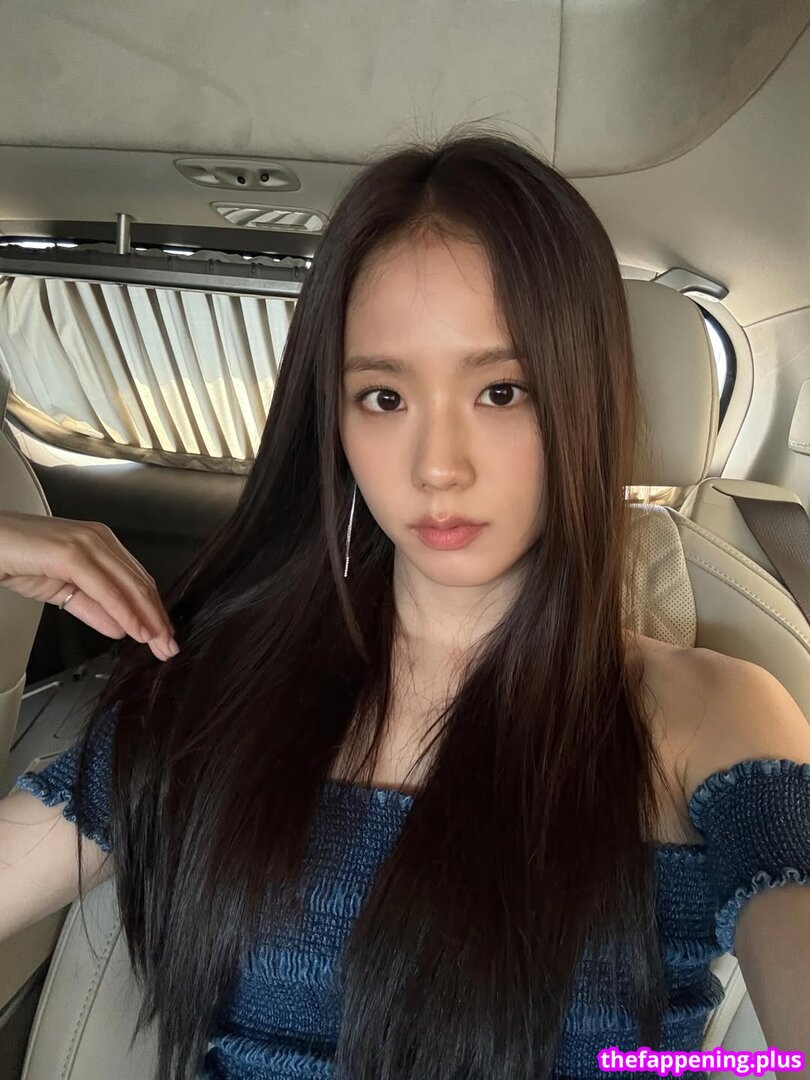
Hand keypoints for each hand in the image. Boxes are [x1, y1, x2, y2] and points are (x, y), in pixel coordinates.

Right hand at [0, 511, 178, 661]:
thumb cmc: (16, 559)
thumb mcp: (62, 590)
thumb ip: (93, 607)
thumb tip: (121, 627)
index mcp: (100, 542)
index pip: (137, 579)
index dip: (153, 610)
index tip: (163, 635)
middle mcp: (99, 538)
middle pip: (140, 583)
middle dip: (157, 619)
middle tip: (168, 646)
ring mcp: (87, 543)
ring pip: (129, 587)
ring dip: (147, 619)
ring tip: (158, 644)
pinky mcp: (72, 553)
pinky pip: (106, 590)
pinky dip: (125, 613)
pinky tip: (136, 631)